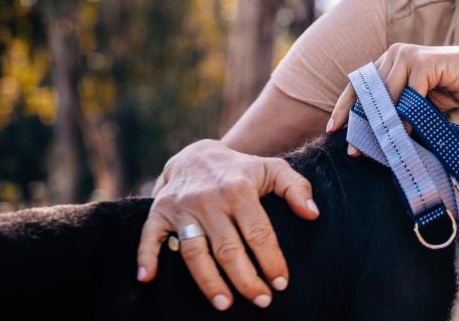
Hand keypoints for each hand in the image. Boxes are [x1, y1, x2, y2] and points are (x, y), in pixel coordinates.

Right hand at [136, 139, 319, 310]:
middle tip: (261, 300)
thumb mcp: (274, 169)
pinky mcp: (159, 212)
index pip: (258, 232)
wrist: (198, 154)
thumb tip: (313, 215)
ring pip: (194, 252)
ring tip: (225, 304)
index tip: (281, 282)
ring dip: (208, 281)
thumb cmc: (242, 170)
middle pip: (228, 248)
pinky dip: (145, 257)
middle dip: (246, 279)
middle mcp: (209, 199)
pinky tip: (147, 279)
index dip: (271, 260)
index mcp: (240, 189)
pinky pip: (149, 237)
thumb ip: (297, 188)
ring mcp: (182, 207)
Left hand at [326, 43, 458, 155]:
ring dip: (383, 122)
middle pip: (369, 91)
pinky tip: (405, 133)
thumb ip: (392, 112)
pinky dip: (406, 115)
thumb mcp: (413, 104)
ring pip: (387, 93)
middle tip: (355, 149)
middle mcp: (394, 53)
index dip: (345, 107)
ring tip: (379, 146)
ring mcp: (408, 55)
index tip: (333, 129)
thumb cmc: (447, 92)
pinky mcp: (424, 61)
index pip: (358, 85)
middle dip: (361, 122)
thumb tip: (365, 139)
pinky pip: (409, 93)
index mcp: (387, 61)